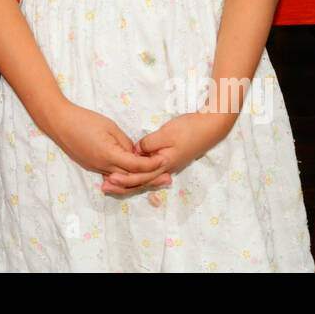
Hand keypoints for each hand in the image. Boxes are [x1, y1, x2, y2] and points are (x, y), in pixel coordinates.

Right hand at [45, 101, 170, 193]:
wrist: (59, 122)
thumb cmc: (84, 120)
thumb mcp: (109, 126)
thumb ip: (125, 142)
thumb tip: (135, 154)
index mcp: (108, 155)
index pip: (136, 165)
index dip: (152, 164)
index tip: (165, 160)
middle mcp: (103, 166)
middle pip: (131, 178)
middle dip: (151, 178)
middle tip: (168, 179)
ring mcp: (96, 168)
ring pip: (122, 180)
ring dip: (139, 180)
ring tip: (155, 180)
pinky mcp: (91, 166)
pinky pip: (112, 176)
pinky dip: (125, 177)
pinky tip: (134, 175)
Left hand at [116, 112, 232, 189]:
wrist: (211, 127)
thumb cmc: (190, 129)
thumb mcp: (167, 133)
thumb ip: (149, 143)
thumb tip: (135, 151)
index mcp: (164, 164)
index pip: (140, 176)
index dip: (123, 179)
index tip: (108, 180)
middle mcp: (166, 168)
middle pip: (141, 181)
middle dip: (122, 184)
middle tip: (103, 187)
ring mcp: (168, 163)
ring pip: (145, 176)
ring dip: (128, 179)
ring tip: (111, 181)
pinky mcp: (170, 157)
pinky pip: (150, 169)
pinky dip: (138, 171)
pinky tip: (130, 168)